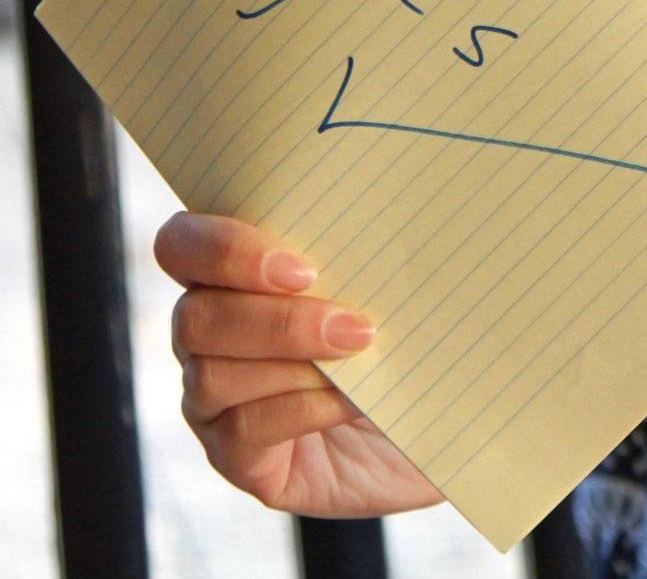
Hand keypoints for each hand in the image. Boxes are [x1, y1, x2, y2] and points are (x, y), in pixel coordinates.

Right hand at [155, 212, 443, 518]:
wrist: (434, 420)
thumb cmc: (406, 333)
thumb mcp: (386, 279)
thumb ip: (360, 246)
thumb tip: (382, 218)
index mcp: (230, 272)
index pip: (183, 243)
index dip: (224, 250)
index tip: (303, 270)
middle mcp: (207, 335)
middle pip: (195, 317)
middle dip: (278, 321)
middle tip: (353, 325)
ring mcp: (213, 401)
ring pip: (213, 375)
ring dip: (294, 362)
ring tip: (361, 354)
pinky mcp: (237, 457)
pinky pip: (243, 430)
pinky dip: (302, 409)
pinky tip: (352, 401)